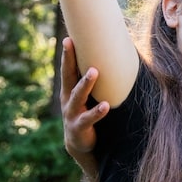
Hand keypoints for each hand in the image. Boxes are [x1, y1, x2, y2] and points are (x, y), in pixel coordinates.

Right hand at [60, 37, 106, 158]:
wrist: (80, 143)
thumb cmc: (87, 112)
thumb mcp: (87, 95)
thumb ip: (94, 79)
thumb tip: (113, 55)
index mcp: (70, 89)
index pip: (68, 68)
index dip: (68, 54)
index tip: (68, 38)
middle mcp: (68, 98)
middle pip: (68, 76)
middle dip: (69, 60)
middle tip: (71, 44)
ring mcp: (72, 113)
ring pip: (79, 96)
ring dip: (86, 83)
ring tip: (94, 71)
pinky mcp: (79, 127)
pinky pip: (89, 118)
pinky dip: (97, 112)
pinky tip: (105, 105)